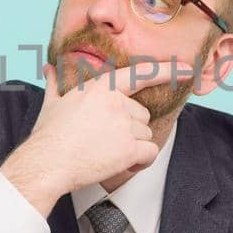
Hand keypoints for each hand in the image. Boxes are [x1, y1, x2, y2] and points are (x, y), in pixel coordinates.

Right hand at [2, 59, 191, 215]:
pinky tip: (122, 164)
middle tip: (104, 140)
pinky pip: (150, 153)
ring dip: (133, 147)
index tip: (187, 68)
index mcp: (101, 87)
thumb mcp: (51, 103)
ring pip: (146, 135)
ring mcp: (124, 124)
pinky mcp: (129, 148)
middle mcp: (116, 102)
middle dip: (129, 130)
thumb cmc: (48, 135)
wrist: (45, 162)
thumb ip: (56, 83)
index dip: (166, 70)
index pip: (140, 74)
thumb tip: (48, 69)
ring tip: (106, 153)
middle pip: (142, 115)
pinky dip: (141, 162)